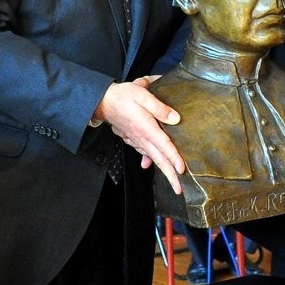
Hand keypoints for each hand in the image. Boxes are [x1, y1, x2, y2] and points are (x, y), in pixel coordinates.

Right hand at [95, 76, 184, 193]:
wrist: (103, 101)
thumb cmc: (123, 97)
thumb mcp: (142, 95)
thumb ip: (160, 107)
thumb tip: (175, 118)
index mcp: (146, 128)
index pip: (163, 146)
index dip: (173, 158)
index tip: (181, 170)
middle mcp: (142, 138)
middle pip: (159, 160)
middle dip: (170, 176)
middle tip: (179, 189)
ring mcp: (137, 141)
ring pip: (153, 159)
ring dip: (163, 171)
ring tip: (173, 182)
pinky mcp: (134, 140)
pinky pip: (145, 154)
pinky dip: (151, 162)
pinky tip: (152, 166)